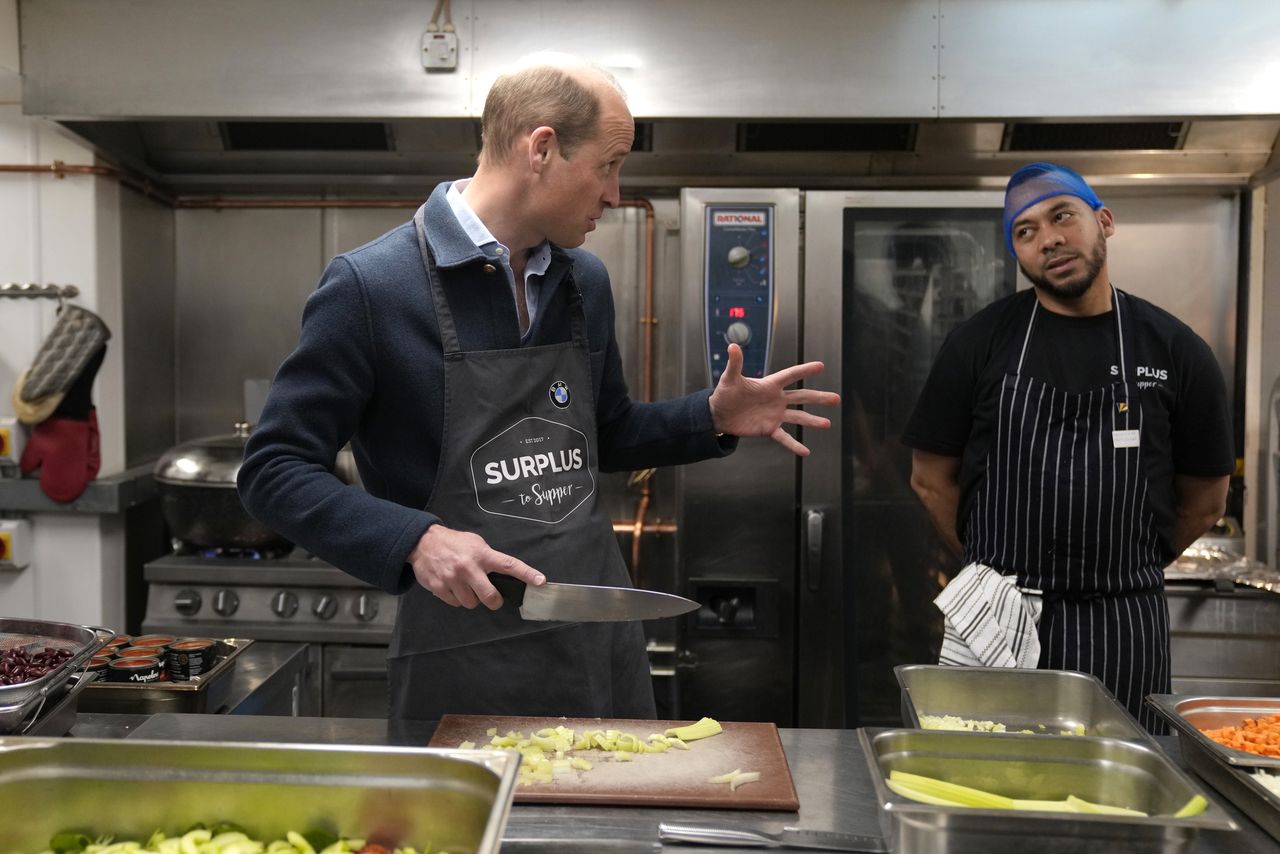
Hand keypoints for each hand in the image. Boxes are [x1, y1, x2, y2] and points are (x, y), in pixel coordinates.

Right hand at [407, 524, 544, 608]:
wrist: (423, 542)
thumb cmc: (454, 543)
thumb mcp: (475, 543)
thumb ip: (489, 558)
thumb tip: (503, 575)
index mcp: (482, 554)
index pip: (509, 565)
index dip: (526, 574)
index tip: (540, 581)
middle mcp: (468, 567)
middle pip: (490, 597)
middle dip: (493, 601)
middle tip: (492, 597)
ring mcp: (452, 579)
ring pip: (471, 603)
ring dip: (471, 598)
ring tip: (464, 585)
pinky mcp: (439, 588)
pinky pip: (455, 603)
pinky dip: (456, 598)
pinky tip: (452, 586)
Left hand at [708, 343, 839, 455]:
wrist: (719, 414)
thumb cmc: (725, 393)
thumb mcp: (730, 378)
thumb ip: (735, 363)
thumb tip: (732, 346)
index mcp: (770, 385)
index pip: (790, 375)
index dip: (804, 371)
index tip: (820, 366)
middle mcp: (776, 399)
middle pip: (802, 397)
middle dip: (819, 398)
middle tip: (836, 398)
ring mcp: (775, 414)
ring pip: (798, 417)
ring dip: (812, 421)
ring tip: (827, 424)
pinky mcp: (769, 428)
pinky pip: (784, 437)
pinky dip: (794, 445)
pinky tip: (805, 452)